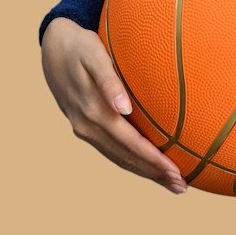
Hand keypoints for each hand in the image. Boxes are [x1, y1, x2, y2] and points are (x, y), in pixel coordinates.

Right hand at [41, 17, 188, 193]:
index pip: (130, 143)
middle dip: (154, 173)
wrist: (53, 48)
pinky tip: (148, 167)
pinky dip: (132, 162)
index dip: (153, 159)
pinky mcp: (85, 128)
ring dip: (145, 172)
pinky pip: (112, 151)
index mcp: (93, 112)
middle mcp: (87, 126)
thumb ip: (109, 82)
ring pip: (119, 158)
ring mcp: (84, 130)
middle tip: (182, 186)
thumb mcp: (95, 57)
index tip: (176, 171)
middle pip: (126, 157)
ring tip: (171, 184)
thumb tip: (124, 108)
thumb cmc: (82, 48)